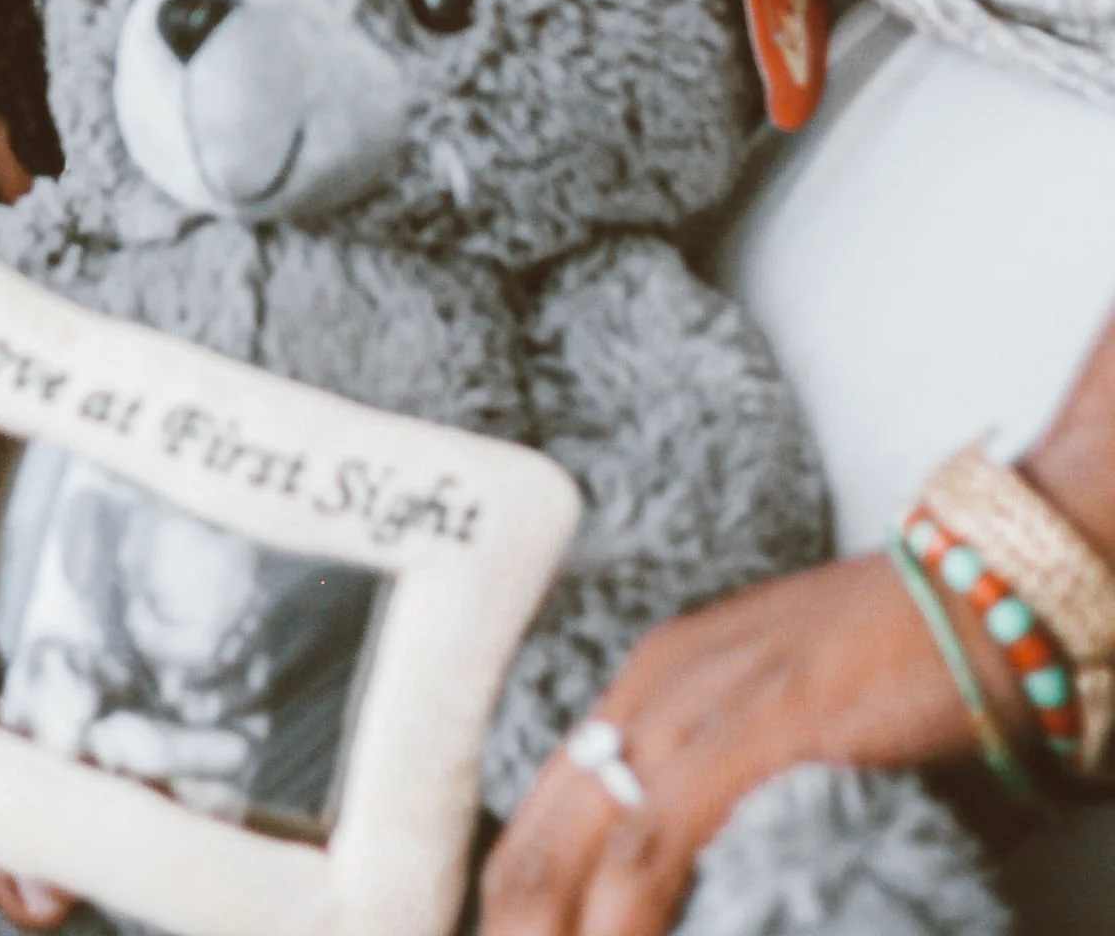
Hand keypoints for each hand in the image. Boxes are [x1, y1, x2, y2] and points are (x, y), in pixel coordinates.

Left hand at [481, 554, 991, 935]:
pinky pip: (652, 843)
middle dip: (523, 935)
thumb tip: (671, 892)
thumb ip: (714, 794)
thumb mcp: (769, 725)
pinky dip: (622, 920)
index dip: (520, 918)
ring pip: (574, 858)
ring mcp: (694, 708)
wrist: (980, 598)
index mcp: (643, 693)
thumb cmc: (887, 675)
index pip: (537, 829)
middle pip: (533, 853)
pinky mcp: (752, 731)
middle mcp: (648, 696)